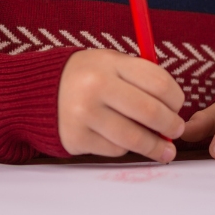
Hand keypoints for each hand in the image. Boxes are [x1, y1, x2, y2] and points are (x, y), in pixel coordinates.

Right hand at [57, 49, 184, 162]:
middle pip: (151, 112)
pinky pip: (114, 150)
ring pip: (135, 138)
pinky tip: (123, 142)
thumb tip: (174, 110)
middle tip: (176, 131)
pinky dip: (124, 149)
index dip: (176, 98)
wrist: (36, 91)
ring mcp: (84, 114)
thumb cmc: (85, 77)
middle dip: (171, 126)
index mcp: (109, 63)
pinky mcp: (76, 138)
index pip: (158, 82)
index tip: (177, 106)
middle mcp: (96, 86)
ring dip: (156, 147)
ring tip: (165, 151)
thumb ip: (139, 79)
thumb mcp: (108, 63)